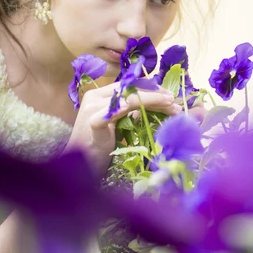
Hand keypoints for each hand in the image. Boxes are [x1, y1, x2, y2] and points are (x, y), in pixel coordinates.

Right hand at [64, 82, 180, 175]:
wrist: (78, 167)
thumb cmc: (100, 146)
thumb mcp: (120, 124)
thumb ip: (133, 112)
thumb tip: (158, 104)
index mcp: (100, 95)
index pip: (129, 85)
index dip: (151, 88)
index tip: (169, 95)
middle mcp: (95, 97)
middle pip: (130, 90)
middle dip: (155, 95)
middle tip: (174, 102)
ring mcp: (91, 109)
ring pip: (126, 99)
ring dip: (151, 101)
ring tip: (168, 105)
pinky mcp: (91, 124)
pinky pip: (107, 115)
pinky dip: (118, 111)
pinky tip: (130, 109)